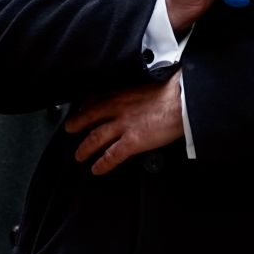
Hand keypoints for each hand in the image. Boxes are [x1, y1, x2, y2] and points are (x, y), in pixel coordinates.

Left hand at [65, 78, 183, 174]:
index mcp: (124, 93)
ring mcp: (123, 125)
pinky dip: (102, 164)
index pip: (98, 97)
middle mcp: (119, 108)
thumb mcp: (151, 84)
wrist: (184, 100)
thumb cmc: (174, 91)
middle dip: (77, 124)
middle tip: (70, 129)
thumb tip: (144, 96)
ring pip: (95, 138)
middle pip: (90, 117)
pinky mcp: (132, 141)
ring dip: (85, 148)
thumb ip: (141, 92)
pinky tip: (96, 169)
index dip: (87, 105)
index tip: (82, 108)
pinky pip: (111, 155)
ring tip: (79, 155)